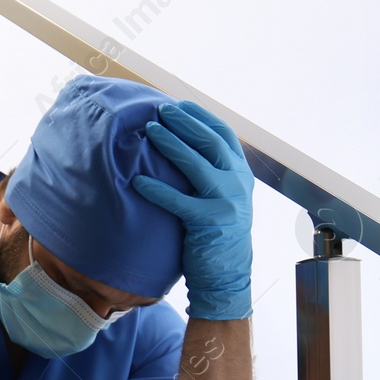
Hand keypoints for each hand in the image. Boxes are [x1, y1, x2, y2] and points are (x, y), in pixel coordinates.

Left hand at [131, 100, 252, 320]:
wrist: (227, 275)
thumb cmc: (216, 234)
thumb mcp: (222, 198)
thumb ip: (212, 174)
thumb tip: (184, 146)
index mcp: (241, 173)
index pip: (223, 133)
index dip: (201, 116)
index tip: (180, 104)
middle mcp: (238, 183)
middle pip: (210, 141)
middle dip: (184, 122)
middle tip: (160, 109)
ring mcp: (226, 201)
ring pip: (197, 163)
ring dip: (171, 144)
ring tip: (150, 130)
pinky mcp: (208, 222)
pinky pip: (178, 201)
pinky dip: (157, 190)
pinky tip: (137, 181)